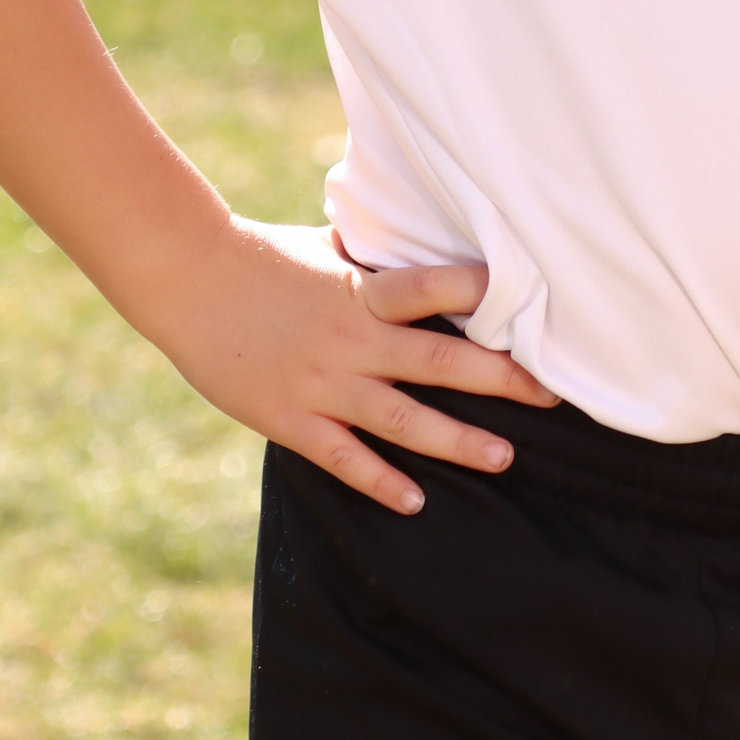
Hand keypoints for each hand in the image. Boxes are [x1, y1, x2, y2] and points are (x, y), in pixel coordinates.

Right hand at [154, 220, 557, 514]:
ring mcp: (323, 382)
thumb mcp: (326, 246)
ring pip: (402, 418)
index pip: (429, 287)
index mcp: (362, 288)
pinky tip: (416, 500)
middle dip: (499, 379)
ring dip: (456, 439)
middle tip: (551, 396)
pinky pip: (344, 457)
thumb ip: (374, 257)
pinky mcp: (292, 417)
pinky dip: (380, 481)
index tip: (526, 299)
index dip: (475, 290)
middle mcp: (352, 337)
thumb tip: (417, 239)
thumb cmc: (261, 255)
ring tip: (505, 458)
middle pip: (438, 360)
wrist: (188, 280)